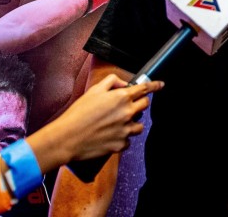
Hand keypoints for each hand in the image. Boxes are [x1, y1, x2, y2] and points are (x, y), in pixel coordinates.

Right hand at [40, 74, 161, 164]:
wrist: (67, 138)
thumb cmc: (78, 114)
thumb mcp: (94, 91)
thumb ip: (111, 82)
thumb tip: (123, 84)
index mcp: (121, 98)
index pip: (145, 89)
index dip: (155, 86)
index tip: (160, 85)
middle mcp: (127, 113)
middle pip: (145, 105)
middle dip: (139, 103)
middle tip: (127, 105)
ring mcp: (125, 130)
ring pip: (139, 125)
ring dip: (132, 122)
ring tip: (116, 123)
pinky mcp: (120, 145)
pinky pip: (128, 140)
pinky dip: (122, 137)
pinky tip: (110, 135)